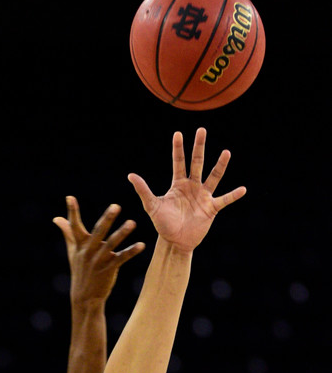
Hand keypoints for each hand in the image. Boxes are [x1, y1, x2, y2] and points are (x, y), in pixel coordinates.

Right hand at [53, 197, 144, 306]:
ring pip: (111, 244)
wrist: (84, 297)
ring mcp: (98, 261)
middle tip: (116, 206)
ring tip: (132, 223)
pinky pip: (122, 258)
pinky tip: (141, 245)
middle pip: (97, 232)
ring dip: (122, 233)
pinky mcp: (109, 269)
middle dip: (106, 219)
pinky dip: (132, 251)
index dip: (72, 212)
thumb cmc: (80, 270)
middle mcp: (88, 251)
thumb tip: (56, 218)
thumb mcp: (72, 252)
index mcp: (79, 245)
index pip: (74, 226)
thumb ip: (67, 233)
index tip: (70, 197)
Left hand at [128, 128, 245, 251]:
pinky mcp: (211, 209)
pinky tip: (243, 189)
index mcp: (178, 184)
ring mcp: (203, 196)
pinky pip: (224, 200)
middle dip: (199, 147)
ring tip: (226, 152)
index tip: (178, 133)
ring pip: (213, 177)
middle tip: (202, 130)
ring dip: (220, 166)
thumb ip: (143, 190)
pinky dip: (233, 195)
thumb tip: (130, 175)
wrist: (175, 242)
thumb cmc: (163, 224)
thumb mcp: (152, 206)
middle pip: (197, 163)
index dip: (178, 149)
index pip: (179, 162)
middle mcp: (192, 186)